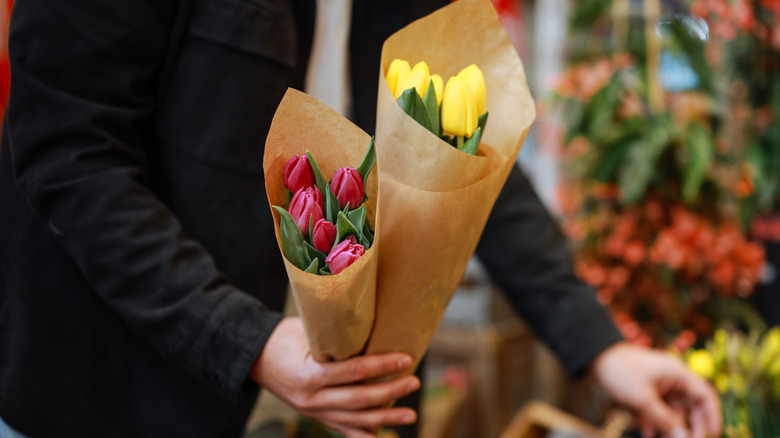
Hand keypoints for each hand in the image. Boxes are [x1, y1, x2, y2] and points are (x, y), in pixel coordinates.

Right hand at [250, 317, 419, 437]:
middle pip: (359, 399)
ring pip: (355, 419)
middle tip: (414, 381)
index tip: (405, 358)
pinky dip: (364, 434)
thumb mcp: (305, 331)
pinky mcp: (315, 417)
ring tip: (409, 414)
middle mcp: (311, 399)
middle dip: (390, 392)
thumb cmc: (282, 338)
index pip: (353, 371)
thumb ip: (334, 336)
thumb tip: (371, 323)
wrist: (255, 358)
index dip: (382, 366)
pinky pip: (343, 429)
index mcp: (308, 374)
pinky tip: (382, 435)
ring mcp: (313, 412)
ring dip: (385, 418)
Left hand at [591, 342, 720, 437]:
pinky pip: (658, 409)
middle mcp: (673, 378)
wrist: (595, 357)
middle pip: (691, 406)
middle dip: (689, 426)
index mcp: (678, 374)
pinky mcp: (648, 390)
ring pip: (673, 410)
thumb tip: (684, 437)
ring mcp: (660, 384)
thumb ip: (664, 420)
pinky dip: (655, 422)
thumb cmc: (620, 372)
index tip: (712, 434)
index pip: (705, 395)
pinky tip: (648, 434)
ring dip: (669, 427)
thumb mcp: (642, 399)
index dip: (712, 415)